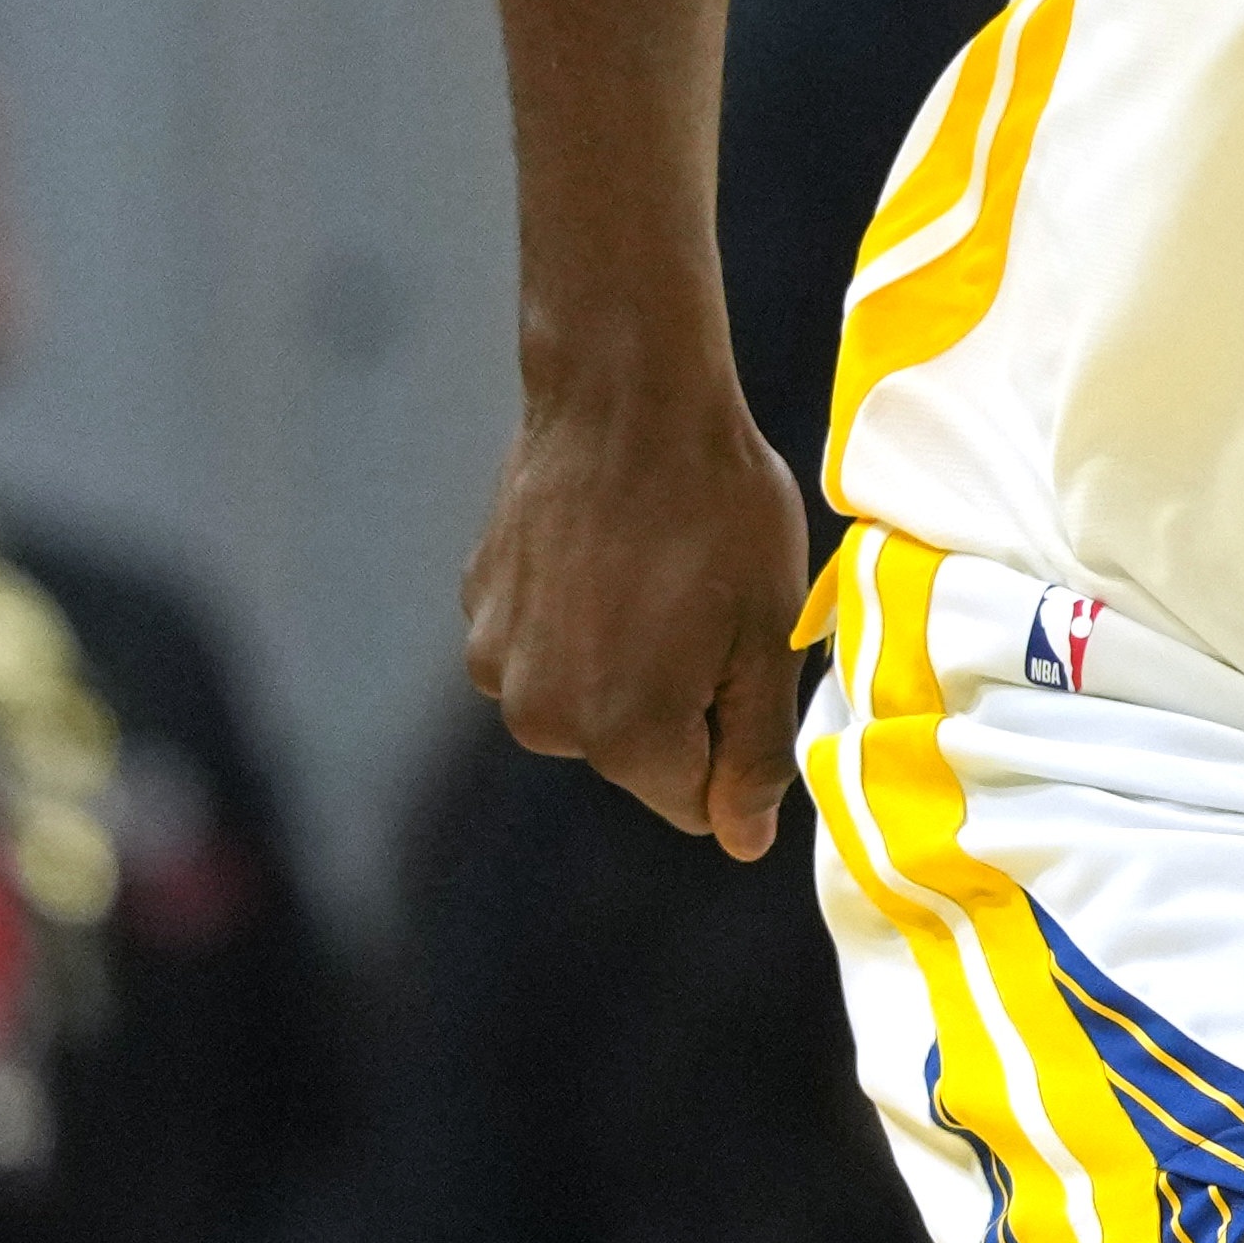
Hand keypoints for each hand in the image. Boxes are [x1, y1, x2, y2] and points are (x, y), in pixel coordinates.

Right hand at [459, 368, 812, 859]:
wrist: (624, 398)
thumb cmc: (718, 508)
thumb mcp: (767, 633)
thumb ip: (755, 750)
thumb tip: (742, 844)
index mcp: (626, 735)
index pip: (695, 802)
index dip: (734, 735)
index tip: (740, 654)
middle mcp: (544, 721)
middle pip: (636, 753)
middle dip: (678, 699)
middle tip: (703, 602)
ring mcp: (497, 665)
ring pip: (587, 701)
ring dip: (623, 659)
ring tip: (651, 571)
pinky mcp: (476, 612)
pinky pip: (544, 648)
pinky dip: (576, 618)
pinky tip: (603, 552)